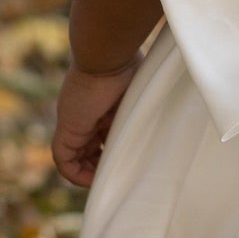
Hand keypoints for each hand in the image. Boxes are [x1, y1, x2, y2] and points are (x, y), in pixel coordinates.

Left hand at [52, 59, 139, 187]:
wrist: (110, 56)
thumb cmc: (134, 68)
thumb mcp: (145, 94)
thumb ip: (151, 107)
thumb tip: (174, 127)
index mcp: (107, 107)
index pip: (104, 137)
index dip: (113, 154)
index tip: (128, 164)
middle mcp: (89, 116)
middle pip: (89, 149)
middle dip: (101, 166)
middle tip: (118, 176)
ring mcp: (77, 122)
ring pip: (76, 156)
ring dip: (89, 173)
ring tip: (108, 181)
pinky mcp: (68, 128)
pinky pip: (63, 159)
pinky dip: (75, 174)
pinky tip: (93, 181)